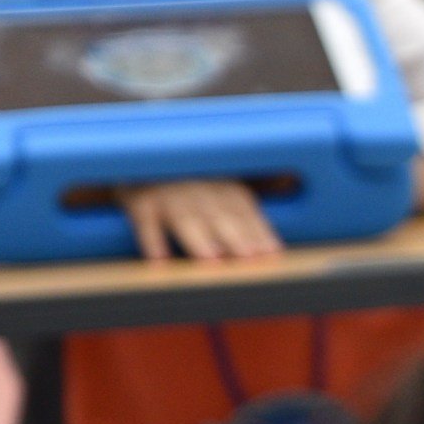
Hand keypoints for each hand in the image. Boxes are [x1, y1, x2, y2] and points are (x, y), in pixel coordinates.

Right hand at [120, 178, 279, 261]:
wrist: (139, 162)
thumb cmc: (187, 184)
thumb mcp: (219, 186)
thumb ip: (248, 200)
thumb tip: (285, 200)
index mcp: (221, 186)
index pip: (244, 210)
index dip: (259, 230)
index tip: (271, 253)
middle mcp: (197, 188)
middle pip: (219, 214)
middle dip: (236, 235)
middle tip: (248, 257)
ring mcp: (168, 194)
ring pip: (185, 218)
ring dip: (199, 240)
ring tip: (211, 261)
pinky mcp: (140, 202)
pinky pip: (145, 222)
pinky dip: (151, 241)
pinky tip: (159, 261)